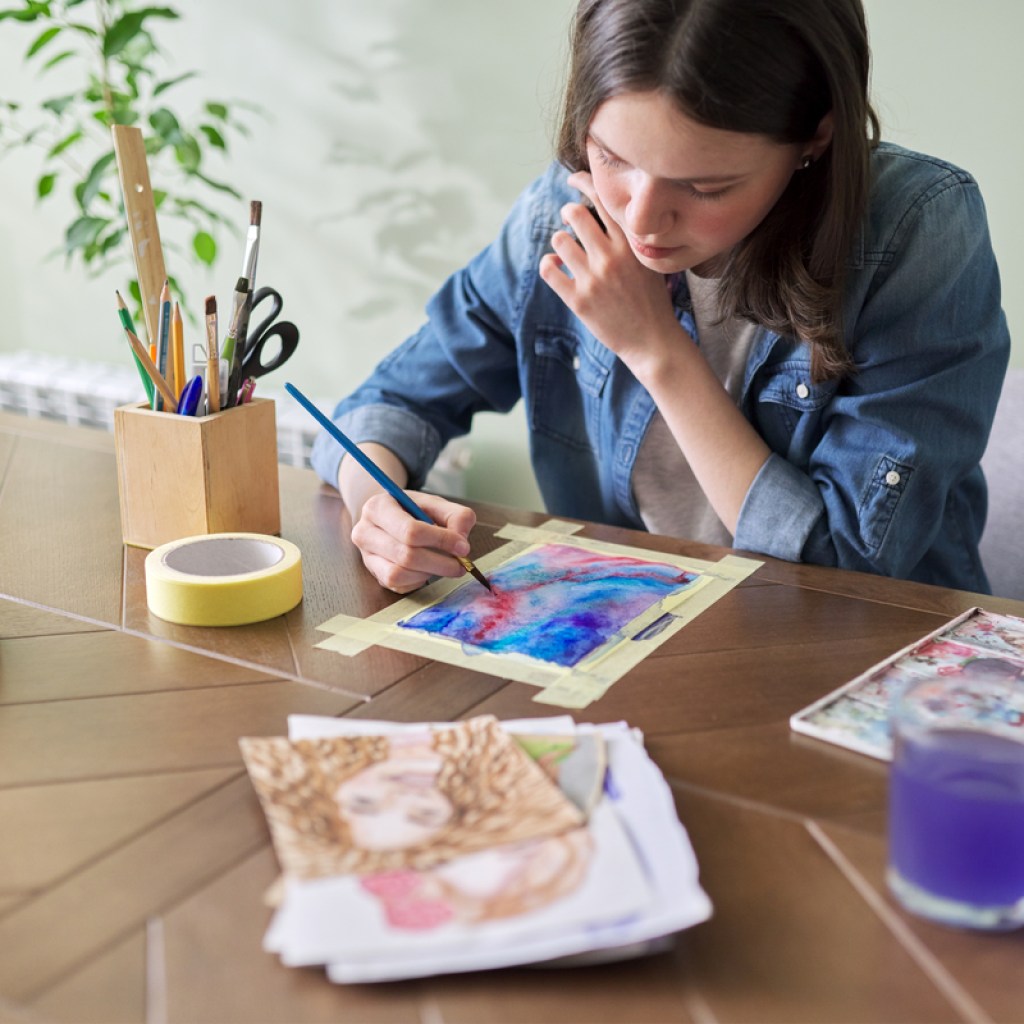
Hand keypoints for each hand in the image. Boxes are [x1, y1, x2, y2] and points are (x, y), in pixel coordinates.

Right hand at [351, 489, 476, 593]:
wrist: (393, 518)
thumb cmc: (415, 510)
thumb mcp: (436, 504)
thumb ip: (456, 516)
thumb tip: (461, 543)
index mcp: (378, 508)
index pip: (410, 530)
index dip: (441, 541)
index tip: (463, 547)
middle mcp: (365, 533)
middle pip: (405, 555)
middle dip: (440, 563)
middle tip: (461, 564)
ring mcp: (366, 557)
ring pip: (399, 574)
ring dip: (429, 572)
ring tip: (443, 563)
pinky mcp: (375, 575)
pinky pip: (399, 585)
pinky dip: (419, 580)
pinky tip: (427, 568)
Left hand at [538, 171, 680, 371]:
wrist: (653, 341)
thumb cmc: (652, 300)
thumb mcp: (650, 262)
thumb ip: (630, 238)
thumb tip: (605, 211)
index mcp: (631, 244)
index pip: (603, 200)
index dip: (584, 182)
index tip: (573, 179)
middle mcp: (611, 257)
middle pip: (574, 213)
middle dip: (568, 213)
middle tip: (569, 219)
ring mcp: (593, 278)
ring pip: (558, 240)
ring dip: (559, 242)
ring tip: (567, 251)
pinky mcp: (578, 300)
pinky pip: (548, 269)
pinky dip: (549, 265)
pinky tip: (556, 268)